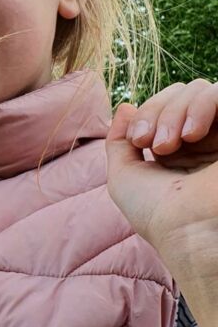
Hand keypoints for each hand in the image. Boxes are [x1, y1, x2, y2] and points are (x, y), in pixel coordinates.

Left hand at [105, 79, 217, 326]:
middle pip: (181, 93)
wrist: (191, 236)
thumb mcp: (125, 177)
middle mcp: (207, 140)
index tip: (139, 140)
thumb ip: (120, 141)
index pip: (164, 105)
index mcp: (181, 149)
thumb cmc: (159, 216)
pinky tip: (191, 134)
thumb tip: (125, 106)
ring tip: (169, 145)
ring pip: (201, 90)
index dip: (148, 112)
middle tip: (153, 143)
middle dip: (159, 111)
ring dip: (176, 110)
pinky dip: (202, 104)